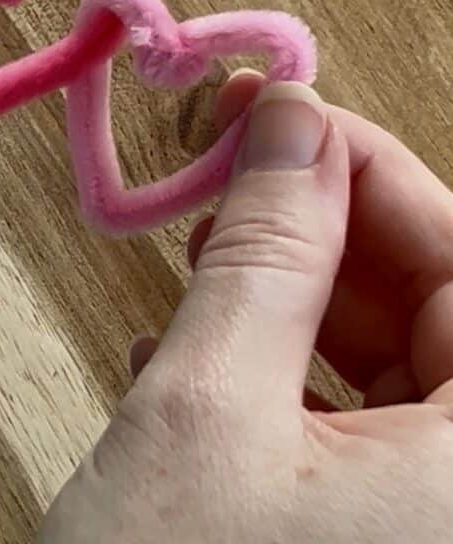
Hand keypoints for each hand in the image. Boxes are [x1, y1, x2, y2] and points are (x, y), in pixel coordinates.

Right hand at [39, 71, 452, 541]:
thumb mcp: (207, 408)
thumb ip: (266, 251)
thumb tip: (292, 119)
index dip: (367, 166)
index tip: (281, 115)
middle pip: (427, 299)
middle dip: (321, 226)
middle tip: (230, 171)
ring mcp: (418, 513)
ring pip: (384, 352)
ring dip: (289, 294)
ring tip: (204, 265)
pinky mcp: (365, 531)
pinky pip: (350, 419)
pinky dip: (275, 370)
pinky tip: (190, 360)